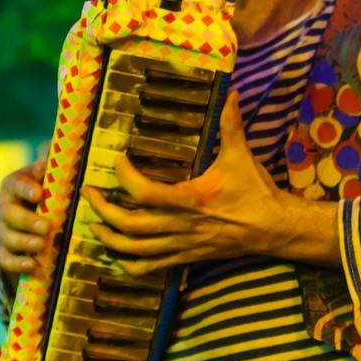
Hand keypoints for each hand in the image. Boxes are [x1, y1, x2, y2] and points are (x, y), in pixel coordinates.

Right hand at [0, 154, 49, 275]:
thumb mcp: (43, 177)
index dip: (26, 189)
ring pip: (7, 238)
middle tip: (47, 227)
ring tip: (43, 245)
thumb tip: (60, 145)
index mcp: (12, 185)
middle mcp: (2, 207)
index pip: (16, 184)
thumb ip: (51, 165)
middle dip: (28, 221)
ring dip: (25, 243)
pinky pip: (6, 260)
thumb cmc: (39, 192)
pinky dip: (19, 264)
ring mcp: (0, 230)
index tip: (40, 194)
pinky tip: (33, 266)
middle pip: (9, 214)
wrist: (21, 217)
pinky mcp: (3, 251)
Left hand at [82, 91, 286, 275]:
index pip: (145, 192)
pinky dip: (128, 264)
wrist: (273, 229)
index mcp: (191, 198)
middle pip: (129, 225)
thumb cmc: (255, 191)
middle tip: (87, 192)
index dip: (125, 176)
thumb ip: (231, 124)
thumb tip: (233, 91)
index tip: (118, 159)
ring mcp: (181, 245)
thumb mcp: (241, 155)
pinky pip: (149, 268)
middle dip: (102, 209)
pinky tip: (116, 252)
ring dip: (108, 237)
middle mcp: (180, 225)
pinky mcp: (184, 257)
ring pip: (134, 250)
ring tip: (94, 221)